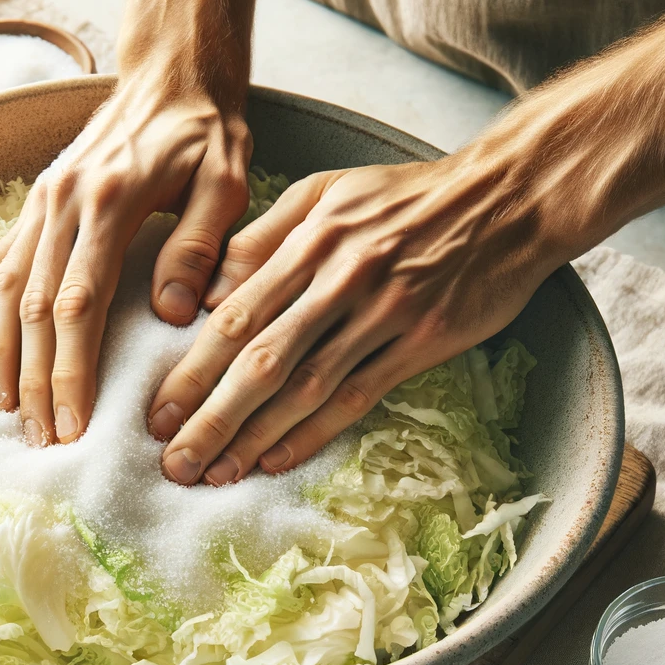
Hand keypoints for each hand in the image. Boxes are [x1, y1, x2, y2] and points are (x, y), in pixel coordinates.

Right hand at [0, 72, 251, 446]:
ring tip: (7, 412)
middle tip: (42, 440)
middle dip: (35, 381)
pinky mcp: (35, 205)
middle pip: (34, 309)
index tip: (73, 424)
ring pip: (5, 290)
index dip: (70, 371)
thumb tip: (170, 313)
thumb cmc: (206, 134)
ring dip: (2, 356)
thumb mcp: (225, 183)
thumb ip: (198, 245)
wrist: (170, 76)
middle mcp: (61, 205)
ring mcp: (40, 204)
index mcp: (108, 204)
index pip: (77, 305)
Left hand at [148, 154, 564, 484]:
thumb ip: (262, 237)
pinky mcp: (423, 340)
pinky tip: (278, 461)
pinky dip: (315, 432)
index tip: (157, 414)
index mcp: (309, 240)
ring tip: (216, 473)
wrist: (507, 197)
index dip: (191, 371)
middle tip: (174, 461)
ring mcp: (383, 312)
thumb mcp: (327, 191)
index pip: (234, 317)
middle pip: (261, 360)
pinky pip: (359, 395)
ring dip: (255, 436)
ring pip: (306, 387)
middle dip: (210, 416)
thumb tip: (207, 291)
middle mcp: (340, 278)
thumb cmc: (405, 196)